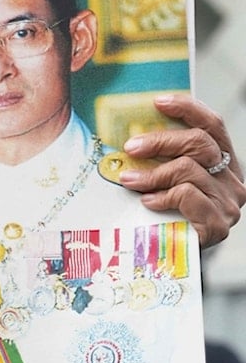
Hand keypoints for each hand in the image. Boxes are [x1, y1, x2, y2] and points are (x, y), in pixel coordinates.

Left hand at [119, 94, 245, 247]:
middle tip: (130, 147)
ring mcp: (229, 203)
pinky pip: (187, 196)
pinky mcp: (218, 224)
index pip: (213, 126)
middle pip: (199, 144)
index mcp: (224, 164)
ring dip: (152, 173)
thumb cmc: (166, 216)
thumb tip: (132, 134)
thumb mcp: (166, 181)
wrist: (174, 261)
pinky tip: (148, 203)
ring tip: (129, 180)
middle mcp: (233, 181)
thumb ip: (164, 158)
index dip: (188, 108)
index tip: (158, 102)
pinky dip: (162, 196)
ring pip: (189, 170)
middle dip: (160, 141)